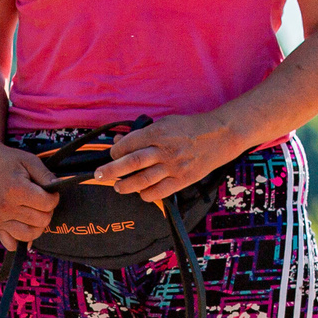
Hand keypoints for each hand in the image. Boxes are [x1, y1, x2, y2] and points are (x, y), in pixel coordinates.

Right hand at [0, 141, 59, 245]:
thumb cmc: (9, 161)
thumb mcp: (30, 161)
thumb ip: (47, 176)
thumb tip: (59, 189)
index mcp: (17, 189)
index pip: (48, 204)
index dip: (54, 198)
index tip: (50, 192)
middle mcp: (7, 207)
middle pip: (41, 221)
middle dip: (47, 211)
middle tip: (41, 200)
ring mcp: (0, 218)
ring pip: (30, 235)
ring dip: (37, 226)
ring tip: (34, 212)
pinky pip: (11, 243)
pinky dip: (19, 240)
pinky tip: (23, 226)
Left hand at [99, 112, 244, 200]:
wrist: (218, 137)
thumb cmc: (188, 128)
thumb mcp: (164, 123)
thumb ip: (142, 133)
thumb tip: (118, 142)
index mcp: (158, 133)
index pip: (128, 144)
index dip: (115, 152)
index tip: (112, 155)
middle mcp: (164, 151)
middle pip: (131, 163)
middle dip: (111, 171)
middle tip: (99, 175)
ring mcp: (173, 167)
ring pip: (142, 180)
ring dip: (126, 186)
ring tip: (118, 187)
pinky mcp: (182, 180)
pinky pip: (159, 192)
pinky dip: (146, 194)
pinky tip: (140, 192)